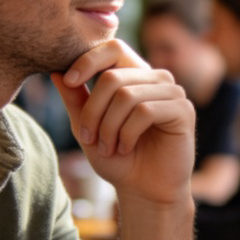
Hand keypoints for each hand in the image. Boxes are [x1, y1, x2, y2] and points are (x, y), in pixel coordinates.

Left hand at [52, 41, 194, 205]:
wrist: (144, 190)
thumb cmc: (118, 159)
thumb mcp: (87, 127)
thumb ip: (75, 99)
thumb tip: (55, 71)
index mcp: (135, 75)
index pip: (113, 48)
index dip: (88, 60)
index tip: (68, 81)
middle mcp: (156, 78)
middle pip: (114, 76)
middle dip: (93, 110)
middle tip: (88, 138)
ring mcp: (173, 92)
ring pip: (128, 96)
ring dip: (109, 126)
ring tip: (108, 147)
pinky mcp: (184, 110)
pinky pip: (146, 111)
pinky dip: (127, 133)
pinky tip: (126, 148)